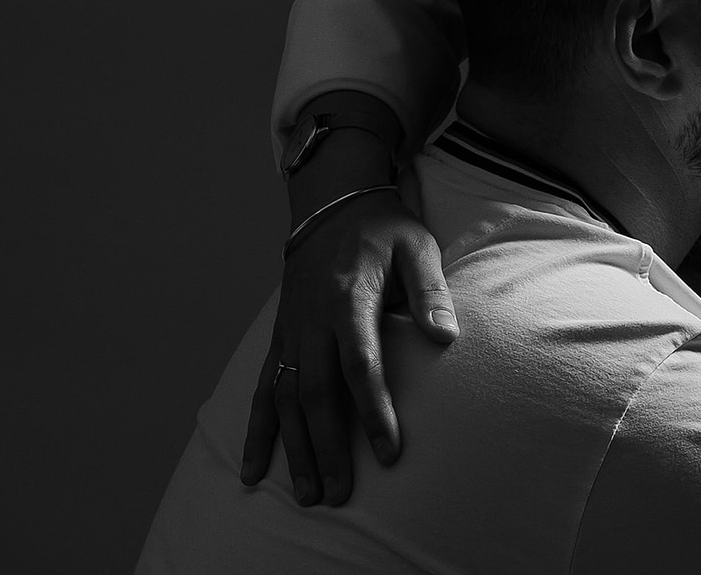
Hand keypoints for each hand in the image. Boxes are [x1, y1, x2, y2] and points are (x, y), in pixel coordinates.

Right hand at [239, 189, 457, 504]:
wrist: (333, 206)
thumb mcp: (417, 247)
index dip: (373, 409)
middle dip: (328, 447)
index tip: (389, 450)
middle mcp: (313, 322)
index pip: (360, 365)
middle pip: (316, 394)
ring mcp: (291, 334)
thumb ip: (429, 290)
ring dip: (294, 449)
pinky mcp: (280, 340)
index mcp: (348, 300)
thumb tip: (446, 335)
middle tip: (339, 494)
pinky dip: (257, 431)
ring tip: (307, 493)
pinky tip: (253, 469)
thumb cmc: (384, 231)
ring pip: (285, 400)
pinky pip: (263, 390)